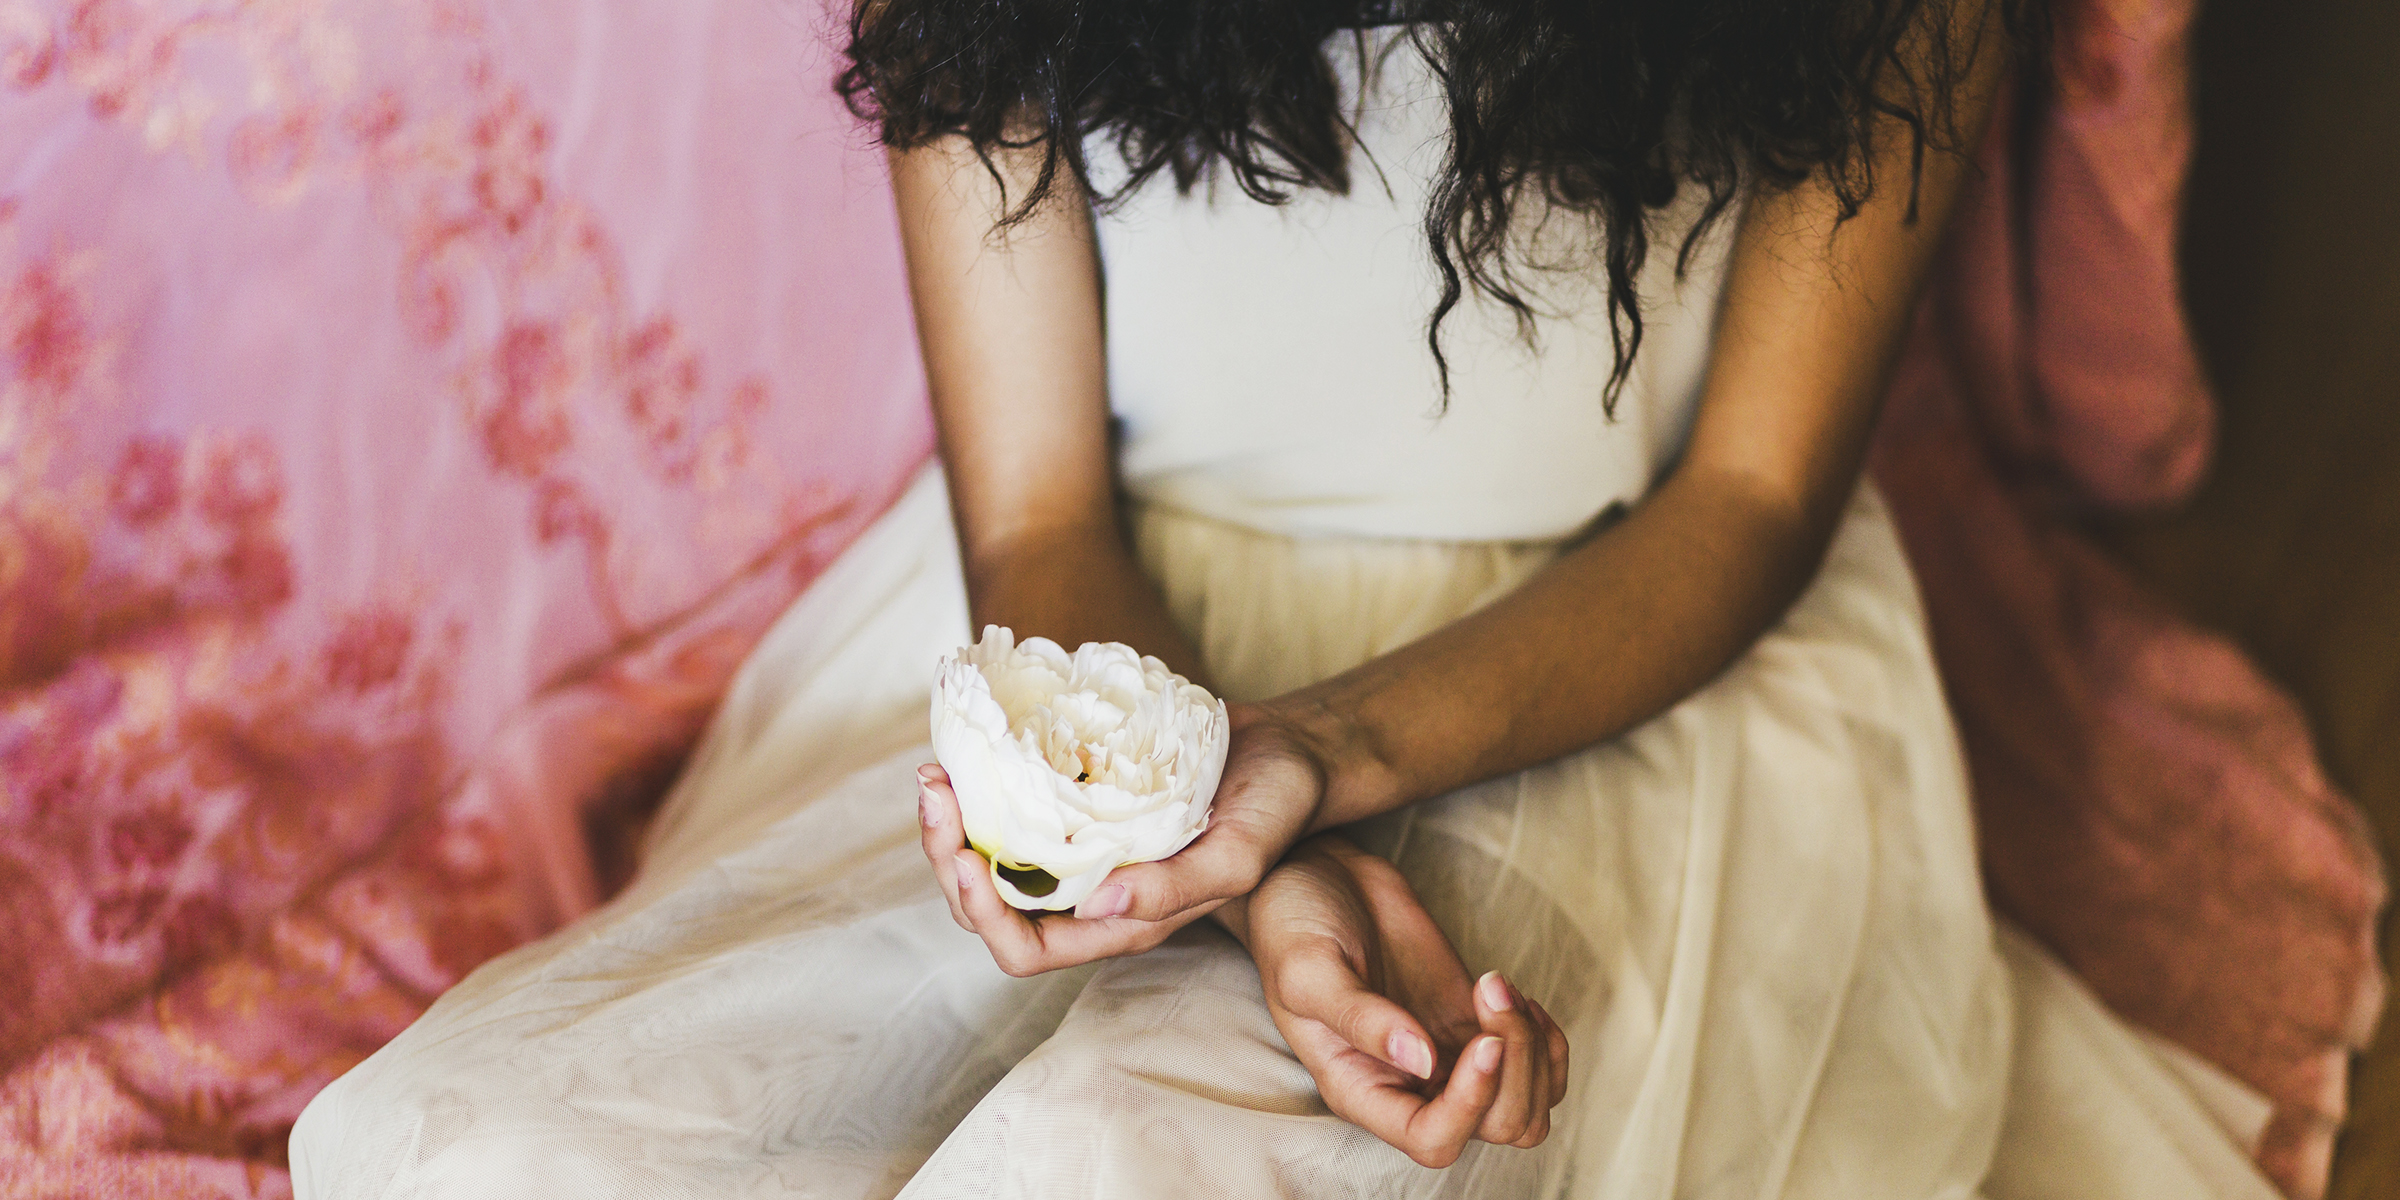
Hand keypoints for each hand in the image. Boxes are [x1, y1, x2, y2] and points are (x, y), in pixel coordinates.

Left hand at [914, 702, 1330, 974]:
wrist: (1292, 753)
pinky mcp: (1081, 803)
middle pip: (991, 906)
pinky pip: (1015, 809)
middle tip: (935, 790)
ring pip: (992, 858)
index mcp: (1123, 921)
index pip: (1026, 950)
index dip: (982, 915)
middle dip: (947, 858)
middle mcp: (1092, 893)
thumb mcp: (1240, 853)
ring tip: (938, 771)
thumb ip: (1178, 888)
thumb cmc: (1275, 809)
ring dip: (954, 822)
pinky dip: (984, 786)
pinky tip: (971, 749)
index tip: (962, 856)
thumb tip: (1097, 905)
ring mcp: (1082, 848)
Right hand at [1230, 835, 1568, 1165]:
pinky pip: (1536, 1065)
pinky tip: (1514, 994)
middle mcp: (1409, 1087)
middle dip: (1516, 1066)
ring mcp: (1447, 1057)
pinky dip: (1544, 1037)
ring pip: (1527, 1106)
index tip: (1483, 1041)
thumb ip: (1359, 1017)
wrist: (1314, 877)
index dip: (1470, 1105)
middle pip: (1498, 1126)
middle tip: (1490, 991)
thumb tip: (1420, 1059)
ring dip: (1535, 1053)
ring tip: (1499, 989)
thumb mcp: (1309, 968)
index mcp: (1361, 1090)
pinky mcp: (1471, 1023)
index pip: (1432, 1140)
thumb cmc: (1294, 926)